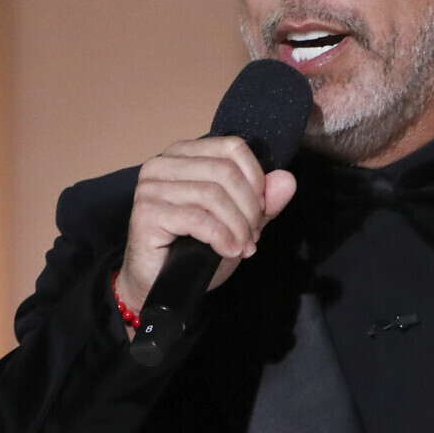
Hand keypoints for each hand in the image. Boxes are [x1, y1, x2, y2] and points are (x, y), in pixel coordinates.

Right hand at [116, 136, 299, 316]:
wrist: (160, 285)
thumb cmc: (193, 251)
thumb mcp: (237, 223)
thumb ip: (262, 202)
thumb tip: (287, 180)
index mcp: (184, 154)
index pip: (233, 148)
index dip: (256, 179)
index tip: (262, 211)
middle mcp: (163, 163)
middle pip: (225, 171)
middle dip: (248, 208)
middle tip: (252, 237)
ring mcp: (151, 186)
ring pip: (213, 194)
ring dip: (237, 226)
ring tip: (242, 247)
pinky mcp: (146, 212)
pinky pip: (197, 218)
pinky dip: (221, 236)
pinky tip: (228, 251)